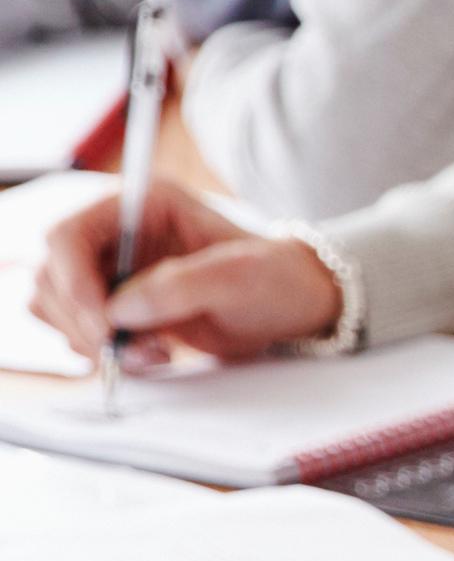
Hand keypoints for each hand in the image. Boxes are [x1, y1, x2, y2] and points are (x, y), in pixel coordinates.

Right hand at [29, 174, 337, 363]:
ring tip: (154, 353)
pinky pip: (77, 330)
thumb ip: (181, 286)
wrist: (294, 305)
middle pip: (52, 277)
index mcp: (141, 206)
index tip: (104, 324)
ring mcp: (110, 269)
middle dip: (84, 322)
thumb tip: (119, 308)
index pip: (67, 236)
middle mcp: (115, 233)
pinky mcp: (113, 304)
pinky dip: (102, 351)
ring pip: (56, 307)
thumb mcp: (242, 278)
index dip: (72, 282)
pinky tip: (149, 355)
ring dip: (92, 340)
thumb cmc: (277, 279)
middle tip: (130, 350)